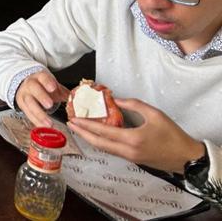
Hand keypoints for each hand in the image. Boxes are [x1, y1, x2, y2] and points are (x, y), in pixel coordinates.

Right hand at [14, 70, 67, 128]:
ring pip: (29, 104)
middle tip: (49, 105)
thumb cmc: (43, 86)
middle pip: (34, 89)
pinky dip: (36, 121)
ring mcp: (24, 95)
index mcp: (39, 78)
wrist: (27, 87)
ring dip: (39, 114)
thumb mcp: (53, 86)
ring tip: (49, 123)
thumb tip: (78, 101)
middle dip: (41, 97)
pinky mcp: (22, 105)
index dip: (47, 82)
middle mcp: (30, 85)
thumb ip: (64, 92)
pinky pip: (28, 114)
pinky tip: (43, 127)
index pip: (42, 77)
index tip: (53, 88)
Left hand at [69, 98, 206, 172]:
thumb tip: (115, 99)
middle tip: (70, 125)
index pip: (102, 132)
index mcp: (132, 139)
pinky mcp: (133, 160)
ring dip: (90, 139)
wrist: (187, 157)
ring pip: (104, 149)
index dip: (86, 126)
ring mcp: (129, 157)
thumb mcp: (154, 114)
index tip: (73, 119)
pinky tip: (97, 136)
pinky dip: (101, 143)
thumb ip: (133, 105)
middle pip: (98, 144)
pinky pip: (112, 151)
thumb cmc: (173, 135)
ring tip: (80, 129)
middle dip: (82, 134)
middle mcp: (127, 151)